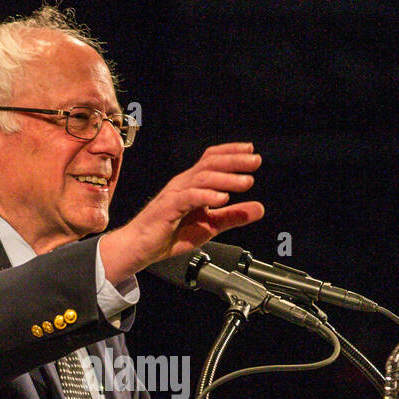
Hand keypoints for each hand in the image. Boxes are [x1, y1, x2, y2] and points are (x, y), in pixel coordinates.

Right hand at [99, 143, 263, 283]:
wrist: (140, 247)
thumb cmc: (168, 234)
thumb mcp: (210, 225)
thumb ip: (233, 216)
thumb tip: (259, 208)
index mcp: (192, 184)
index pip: (212, 159)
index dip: (231, 152)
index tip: (251, 151)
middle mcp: (183, 183)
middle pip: (210, 163)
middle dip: (234, 160)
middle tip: (255, 160)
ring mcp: (175, 194)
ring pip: (203, 178)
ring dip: (226, 179)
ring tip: (246, 182)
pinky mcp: (168, 208)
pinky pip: (189, 197)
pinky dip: (207, 196)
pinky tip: (222, 198)